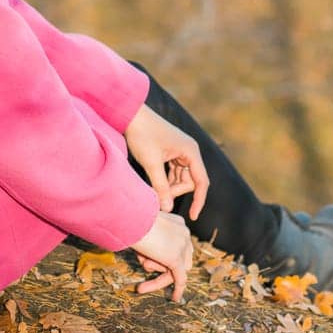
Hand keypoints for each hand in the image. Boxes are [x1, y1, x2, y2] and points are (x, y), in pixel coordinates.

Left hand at [124, 104, 209, 220]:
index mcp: (191, 151)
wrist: (131, 115)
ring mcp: (181, 152)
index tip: (193, 217)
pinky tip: (155, 184)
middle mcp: (189, 151)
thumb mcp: (151, 163)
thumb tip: (168, 208)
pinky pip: (174, 173)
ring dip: (170, 187)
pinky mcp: (172, 153)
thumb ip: (161, 186)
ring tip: (154, 190)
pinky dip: (166, 180)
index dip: (199, 201)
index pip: (201, 182)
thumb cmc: (142, 134)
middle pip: (191, 181)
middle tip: (158, 195)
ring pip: (182, 178)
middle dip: (176, 191)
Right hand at [128, 210, 193, 301]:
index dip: (167, 255)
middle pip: (182, 258)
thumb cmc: (130, 220)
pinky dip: (178, 289)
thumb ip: (150, 239)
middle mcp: (184, 234)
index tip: (153, 259)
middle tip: (146, 266)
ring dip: (158, 272)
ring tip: (142, 260)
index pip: (179, 245)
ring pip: (177, 269)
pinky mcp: (175, 259)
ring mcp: (181, 246)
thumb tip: (147, 254)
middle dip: (165, 266)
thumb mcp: (143, 227)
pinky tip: (174, 299)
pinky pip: (180, 279)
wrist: (130, 217)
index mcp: (179, 224)